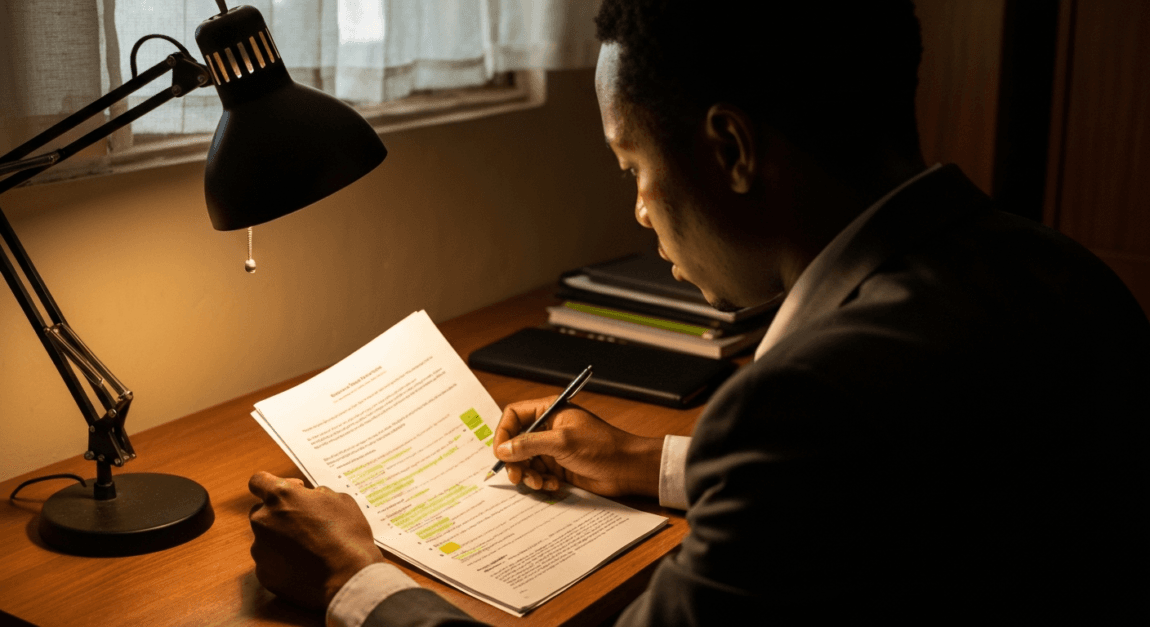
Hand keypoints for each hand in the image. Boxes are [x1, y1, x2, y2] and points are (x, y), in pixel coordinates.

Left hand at [248, 471, 383, 609]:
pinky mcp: (264, 574)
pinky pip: (269, 562)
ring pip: (265, 539)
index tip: (292, 492)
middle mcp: (263, 520)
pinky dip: (282, 562)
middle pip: (261, 512)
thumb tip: (311, 497)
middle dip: (278, 515)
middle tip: (304, 523)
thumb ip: (317, 494)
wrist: (348, 577)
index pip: (258, 481)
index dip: (274, 484)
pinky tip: (304, 566)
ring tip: (307, 549)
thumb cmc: (347, 535)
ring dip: (281, 540)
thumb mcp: (341, 500)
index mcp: (280, 496)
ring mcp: (260, 549)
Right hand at [494, 397, 662, 497]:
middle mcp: (548, 428)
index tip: (500, 453)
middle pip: (515, 442)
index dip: (503, 433)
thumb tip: (502, 450)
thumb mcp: (563, 442)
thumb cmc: (601, 447)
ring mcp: (553, 448)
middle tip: (517, 477)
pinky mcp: (558, 467)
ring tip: (540, 483)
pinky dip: (541, 482)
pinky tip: (553, 486)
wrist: (627, 469)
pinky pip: (538, 474)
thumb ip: (530, 444)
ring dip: (528, 475)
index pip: (514, 415)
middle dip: (514, 461)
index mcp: (549, 411)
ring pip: (525, 461)